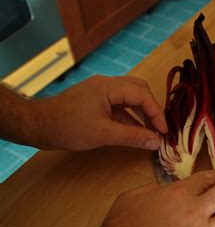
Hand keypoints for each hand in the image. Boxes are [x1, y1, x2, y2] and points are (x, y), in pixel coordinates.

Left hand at [34, 75, 167, 150]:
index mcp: (110, 87)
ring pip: (130, 98)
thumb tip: (157, 141)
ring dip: (142, 113)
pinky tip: (135, 131)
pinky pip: (119, 106)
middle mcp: (107, 85)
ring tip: (151, 131)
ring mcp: (101, 92)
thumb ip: (133, 136)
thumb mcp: (103, 134)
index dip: (156, 113)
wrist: (37, 126)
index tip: (164, 131)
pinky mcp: (96, 102)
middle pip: (139, 91)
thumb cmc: (68, 127)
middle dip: (152, 109)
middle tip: (160, 128)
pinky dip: (130, 118)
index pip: (142, 95)